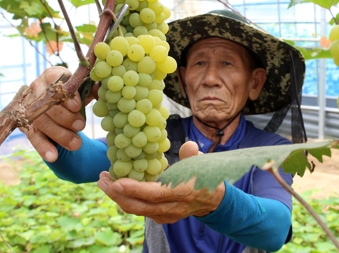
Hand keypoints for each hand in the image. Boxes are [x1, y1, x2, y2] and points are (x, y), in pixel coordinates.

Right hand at [19, 66, 94, 161]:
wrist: (60, 105)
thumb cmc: (74, 95)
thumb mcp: (83, 90)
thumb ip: (91, 89)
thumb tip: (101, 89)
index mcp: (52, 75)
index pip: (54, 80)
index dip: (65, 94)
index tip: (77, 106)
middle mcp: (37, 88)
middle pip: (47, 104)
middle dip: (65, 117)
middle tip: (81, 126)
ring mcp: (29, 107)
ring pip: (40, 121)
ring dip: (59, 134)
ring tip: (76, 144)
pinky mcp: (26, 124)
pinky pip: (33, 136)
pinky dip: (43, 147)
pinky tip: (53, 156)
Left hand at [97, 141, 224, 223]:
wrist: (213, 201)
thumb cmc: (205, 177)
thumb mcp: (202, 164)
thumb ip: (193, 155)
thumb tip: (189, 145)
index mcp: (183, 193)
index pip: (155, 194)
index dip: (134, 189)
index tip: (116, 181)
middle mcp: (172, 208)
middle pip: (139, 205)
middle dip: (117, 193)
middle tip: (102, 178)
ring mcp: (166, 215)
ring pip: (136, 209)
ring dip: (118, 197)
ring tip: (104, 182)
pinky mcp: (161, 217)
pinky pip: (139, 210)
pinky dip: (126, 200)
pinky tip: (117, 189)